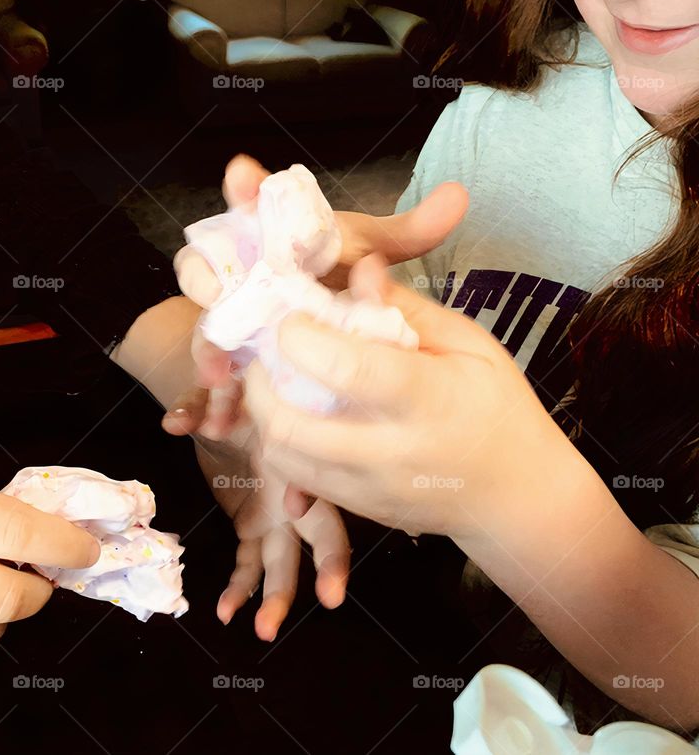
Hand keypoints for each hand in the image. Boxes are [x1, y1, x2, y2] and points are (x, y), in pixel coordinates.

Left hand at [165, 390, 348, 640]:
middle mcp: (295, 488)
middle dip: (328, 564)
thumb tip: (173, 422)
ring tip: (263, 630)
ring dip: (278, 597)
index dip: (315, 495)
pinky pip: (250, 564)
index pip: (318, 477)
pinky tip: (226, 613)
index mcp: (296, 452)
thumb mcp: (216, 389)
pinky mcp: (252, 525)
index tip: (299, 510)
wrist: (220, 396)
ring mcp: (276, 513)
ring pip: (286, 561)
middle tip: (331, 598)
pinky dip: (240, 589)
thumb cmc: (231, 386)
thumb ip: (198, 404)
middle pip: (322, 530)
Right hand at [172, 154, 468, 434]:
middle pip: (205, 266)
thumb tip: (458, 197)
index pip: (250, 205)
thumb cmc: (334, 280)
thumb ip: (404, 234)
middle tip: (215, 286)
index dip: (246, 190)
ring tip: (215, 371)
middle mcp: (237, 277)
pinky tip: (193, 424)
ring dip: (204, 349)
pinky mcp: (221, 368)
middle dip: (204, 273)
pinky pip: (198, 386)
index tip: (243, 175)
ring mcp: (225, 324)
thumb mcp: (366, 258)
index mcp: (272, 239)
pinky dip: (192, 405)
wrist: (306, 324)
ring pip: (202, 331)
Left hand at [242, 254, 582, 541]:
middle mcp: (393, 452)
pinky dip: (281, 445)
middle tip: (266, 353)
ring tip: (274, 383)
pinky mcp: (360, 510)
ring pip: (284, 458)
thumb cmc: (498, 408)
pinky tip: (295, 416)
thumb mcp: (469, 345)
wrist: (519, 497)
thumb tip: (357, 270)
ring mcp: (372, 490)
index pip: (345, 369)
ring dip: (263, 415)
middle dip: (261, 383)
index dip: (302, 338)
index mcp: (428, 399)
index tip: (292, 318)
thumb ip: (407, 309)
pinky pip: (297, 480)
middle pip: (293, 425)